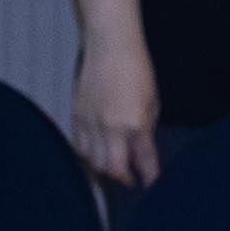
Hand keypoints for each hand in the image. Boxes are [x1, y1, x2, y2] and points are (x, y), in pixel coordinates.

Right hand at [68, 32, 161, 189]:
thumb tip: (141, 150)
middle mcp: (111, 128)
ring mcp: (91, 123)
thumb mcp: (152, 102)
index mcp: (136, 124)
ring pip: (94, 161)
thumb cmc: (136, 69)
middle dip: (125, 179)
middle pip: (114, 169)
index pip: (145, 162)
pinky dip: (88, 154)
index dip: (150, 177)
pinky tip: (96, 151)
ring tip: (113, 167)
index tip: (151, 183)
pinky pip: (80, 146)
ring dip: (105, 168)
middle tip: (131, 180)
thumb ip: (146, 130)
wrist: (110, 46)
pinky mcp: (77, 116)